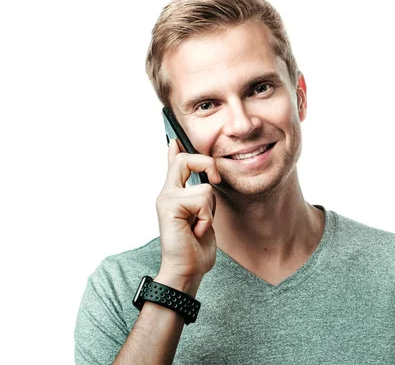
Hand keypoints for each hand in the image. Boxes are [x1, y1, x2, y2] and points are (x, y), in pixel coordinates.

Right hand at [154, 139, 220, 294]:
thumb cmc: (196, 248)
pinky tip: (196, 230)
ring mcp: (166, 198)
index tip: (176, 138)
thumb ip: (202, 198)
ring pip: (205, 189)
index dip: (176, 149)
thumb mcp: (203, 217)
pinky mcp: (170, 206)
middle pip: (186, 159)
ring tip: (199, 227)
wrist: (187, 270)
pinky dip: (206, 218)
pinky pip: (203, 200)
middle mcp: (167, 193)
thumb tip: (207, 182)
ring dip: (210, 212)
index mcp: (174, 195)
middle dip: (207, 164)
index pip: (174, 164)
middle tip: (216, 180)